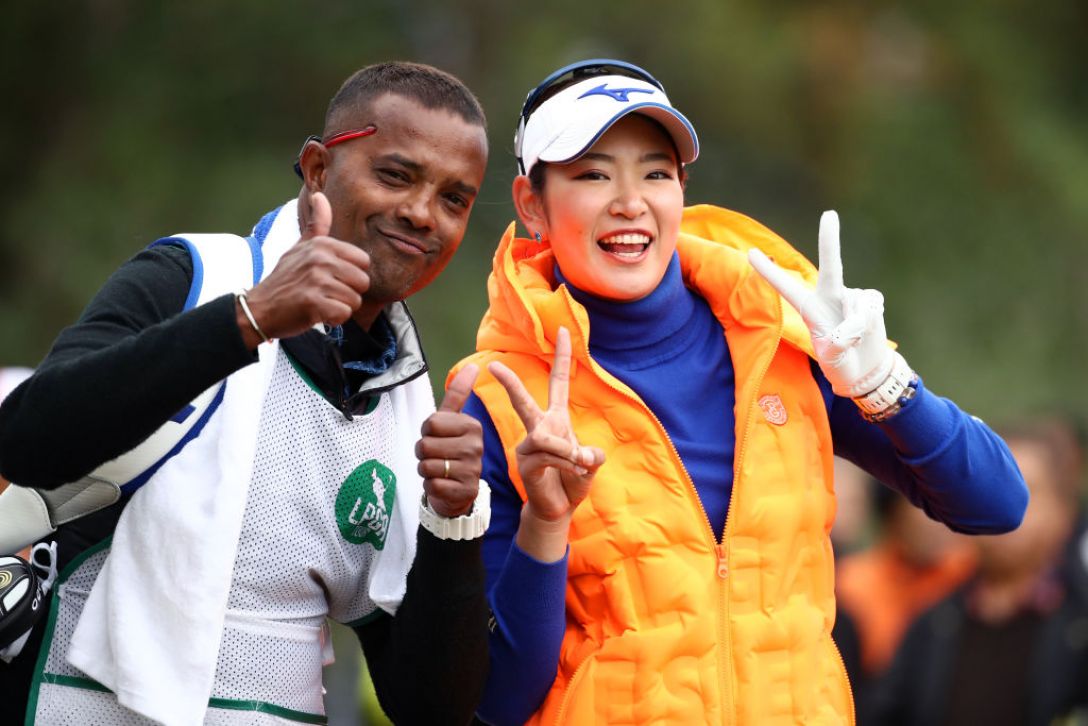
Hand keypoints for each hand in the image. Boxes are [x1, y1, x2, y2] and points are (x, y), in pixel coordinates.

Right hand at [234, 188, 370, 347]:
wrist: (259, 308)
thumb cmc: (284, 279)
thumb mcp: (299, 247)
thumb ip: (316, 224)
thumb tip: (320, 195)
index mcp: (322, 244)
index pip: (363, 261)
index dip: (351, 275)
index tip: (332, 278)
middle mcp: (320, 258)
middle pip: (363, 282)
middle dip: (348, 293)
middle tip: (325, 294)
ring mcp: (316, 280)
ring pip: (354, 300)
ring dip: (340, 307)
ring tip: (319, 303)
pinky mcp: (313, 302)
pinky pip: (343, 314)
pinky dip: (333, 319)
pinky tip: (317, 314)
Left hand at [415, 364, 482, 517]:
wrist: (459, 490)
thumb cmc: (451, 450)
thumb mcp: (452, 421)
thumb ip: (458, 394)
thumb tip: (473, 365)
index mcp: (473, 426)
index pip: (431, 423)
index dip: (427, 432)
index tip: (439, 438)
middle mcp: (476, 447)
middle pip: (425, 445)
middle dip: (423, 453)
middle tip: (438, 456)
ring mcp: (472, 470)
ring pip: (426, 465)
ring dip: (426, 470)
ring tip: (440, 470)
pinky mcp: (464, 490)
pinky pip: (431, 485)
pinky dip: (431, 486)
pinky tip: (443, 484)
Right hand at [488, 327, 604, 529]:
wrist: (559, 509)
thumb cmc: (573, 481)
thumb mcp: (591, 464)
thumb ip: (592, 456)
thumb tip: (584, 454)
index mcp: (556, 420)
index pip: (559, 382)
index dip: (562, 357)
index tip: (563, 330)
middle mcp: (539, 429)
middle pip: (523, 401)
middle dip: (510, 383)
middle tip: (494, 365)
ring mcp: (529, 446)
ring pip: (546, 438)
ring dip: (568, 452)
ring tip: (580, 466)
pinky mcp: (525, 463)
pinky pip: (546, 454)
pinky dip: (565, 463)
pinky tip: (573, 472)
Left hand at [748, 210, 893, 397]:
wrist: (866, 368)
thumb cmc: (840, 363)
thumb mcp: (832, 360)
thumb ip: (837, 344)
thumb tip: (852, 326)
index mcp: (809, 309)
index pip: (785, 287)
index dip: (769, 271)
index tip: (750, 253)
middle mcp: (829, 296)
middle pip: (832, 267)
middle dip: (831, 241)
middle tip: (830, 214)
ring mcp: (851, 297)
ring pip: (857, 306)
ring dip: (856, 328)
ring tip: (852, 341)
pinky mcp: (871, 300)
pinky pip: (871, 308)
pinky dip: (869, 324)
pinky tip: (866, 331)